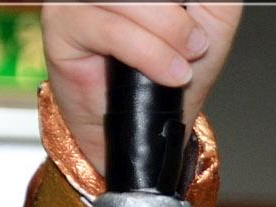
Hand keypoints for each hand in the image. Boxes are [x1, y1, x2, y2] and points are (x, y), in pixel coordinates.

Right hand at [43, 2, 242, 172]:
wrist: (153, 125)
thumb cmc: (178, 70)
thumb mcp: (213, 22)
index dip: (181, 6)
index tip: (193, 27)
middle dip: (179, 19)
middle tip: (194, 44)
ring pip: (129, 1)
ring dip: (167, 36)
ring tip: (181, 65)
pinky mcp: (61, 22)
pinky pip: (110, 28)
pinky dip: (148, 54)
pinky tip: (168, 72)